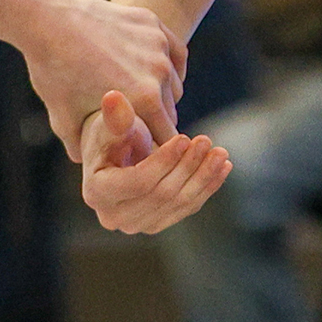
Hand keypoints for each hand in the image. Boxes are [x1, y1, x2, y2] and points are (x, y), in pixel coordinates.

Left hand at [21, 0, 187, 144]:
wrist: (46, 19)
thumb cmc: (54, 72)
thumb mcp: (64, 120)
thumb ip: (84, 149)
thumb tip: (97, 172)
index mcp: (144, 100)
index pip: (167, 139)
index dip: (155, 150)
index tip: (141, 153)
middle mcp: (159, 72)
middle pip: (170, 111)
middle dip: (154, 122)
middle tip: (132, 126)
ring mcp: (158, 44)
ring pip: (173, 83)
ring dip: (160, 93)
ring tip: (134, 98)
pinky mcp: (153, 23)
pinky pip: (174, 54)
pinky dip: (166, 65)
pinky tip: (150, 73)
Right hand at [77, 90, 229, 234]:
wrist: (113, 151)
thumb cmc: (109, 132)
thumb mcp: (109, 123)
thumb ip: (115, 116)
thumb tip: (113, 97)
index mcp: (97, 193)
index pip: (138, 182)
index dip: (163, 161)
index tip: (183, 138)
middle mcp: (114, 217)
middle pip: (161, 195)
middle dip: (188, 167)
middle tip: (207, 141)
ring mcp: (137, 224)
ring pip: (178, 204)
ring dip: (203, 177)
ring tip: (220, 153)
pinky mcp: (157, 223)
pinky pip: (187, 208)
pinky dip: (207, 187)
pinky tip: (223, 167)